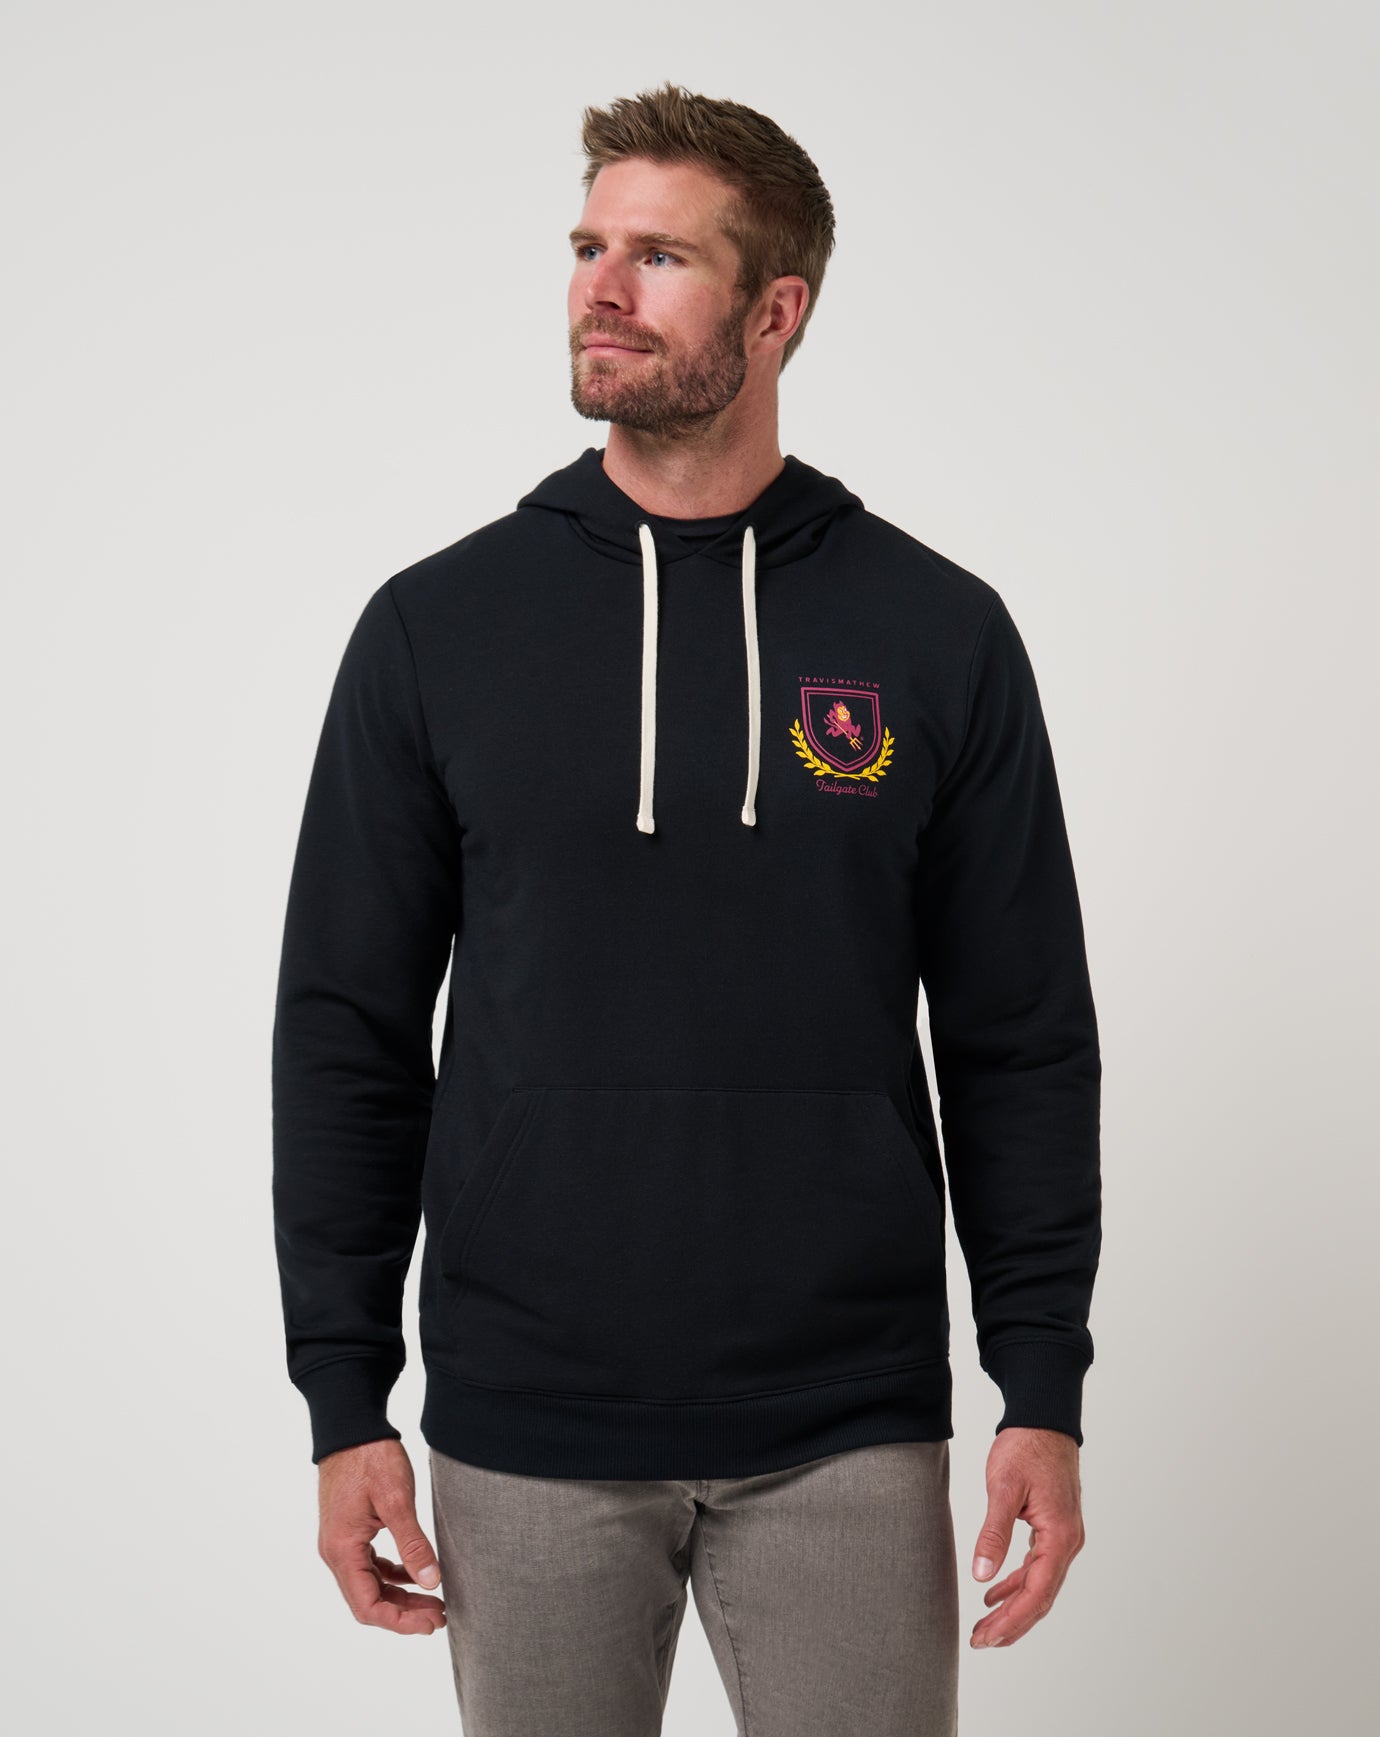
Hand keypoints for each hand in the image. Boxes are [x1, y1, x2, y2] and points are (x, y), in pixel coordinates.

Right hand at [317, 1438, 446, 1633]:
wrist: (352, 1427)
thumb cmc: (371, 1458)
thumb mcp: (397, 1500)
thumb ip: (413, 1545)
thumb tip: (431, 1583)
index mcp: (343, 1550)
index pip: (367, 1607)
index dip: (400, 1621)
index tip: (431, 1622)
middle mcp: (336, 1552)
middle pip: (368, 1601)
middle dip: (404, 1613)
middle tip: (440, 1616)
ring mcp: (341, 1541)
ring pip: (370, 1585)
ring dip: (400, 1596)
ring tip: (433, 1601)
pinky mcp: (350, 1530)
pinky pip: (369, 1565)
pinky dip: (392, 1575)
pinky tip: (415, 1574)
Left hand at [969, 1426, 1084, 1648]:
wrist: (1044, 1419)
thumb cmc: (1026, 1447)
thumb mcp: (1004, 1488)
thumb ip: (994, 1532)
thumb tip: (981, 1574)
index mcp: (1059, 1535)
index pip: (1037, 1592)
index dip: (1012, 1620)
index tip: (986, 1638)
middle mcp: (1067, 1542)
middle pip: (1041, 1597)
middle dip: (1012, 1623)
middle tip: (981, 1641)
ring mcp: (1063, 1536)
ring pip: (1040, 1585)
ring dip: (1013, 1608)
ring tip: (985, 1626)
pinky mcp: (1053, 1529)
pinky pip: (1037, 1568)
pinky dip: (1016, 1584)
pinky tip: (993, 1592)